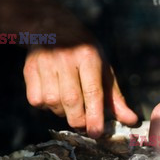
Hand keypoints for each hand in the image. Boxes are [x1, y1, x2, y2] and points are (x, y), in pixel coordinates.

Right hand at [23, 44, 137, 137]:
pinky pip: (36, 100)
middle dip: (79, 120)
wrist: (52, 26)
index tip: (97, 133)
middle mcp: (66, 58)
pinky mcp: (29, 69)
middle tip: (85, 125)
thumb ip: (115, 98)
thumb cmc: (84, 53)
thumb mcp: (104, 69)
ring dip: (63, 112)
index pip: (93, 92)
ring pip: (53, 103)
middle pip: (71, 100)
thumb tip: (131, 120)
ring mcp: (45, 63)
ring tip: (70, 105)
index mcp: (88, 57)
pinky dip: (46, 106)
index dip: (95, 115)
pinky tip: (54, 96)